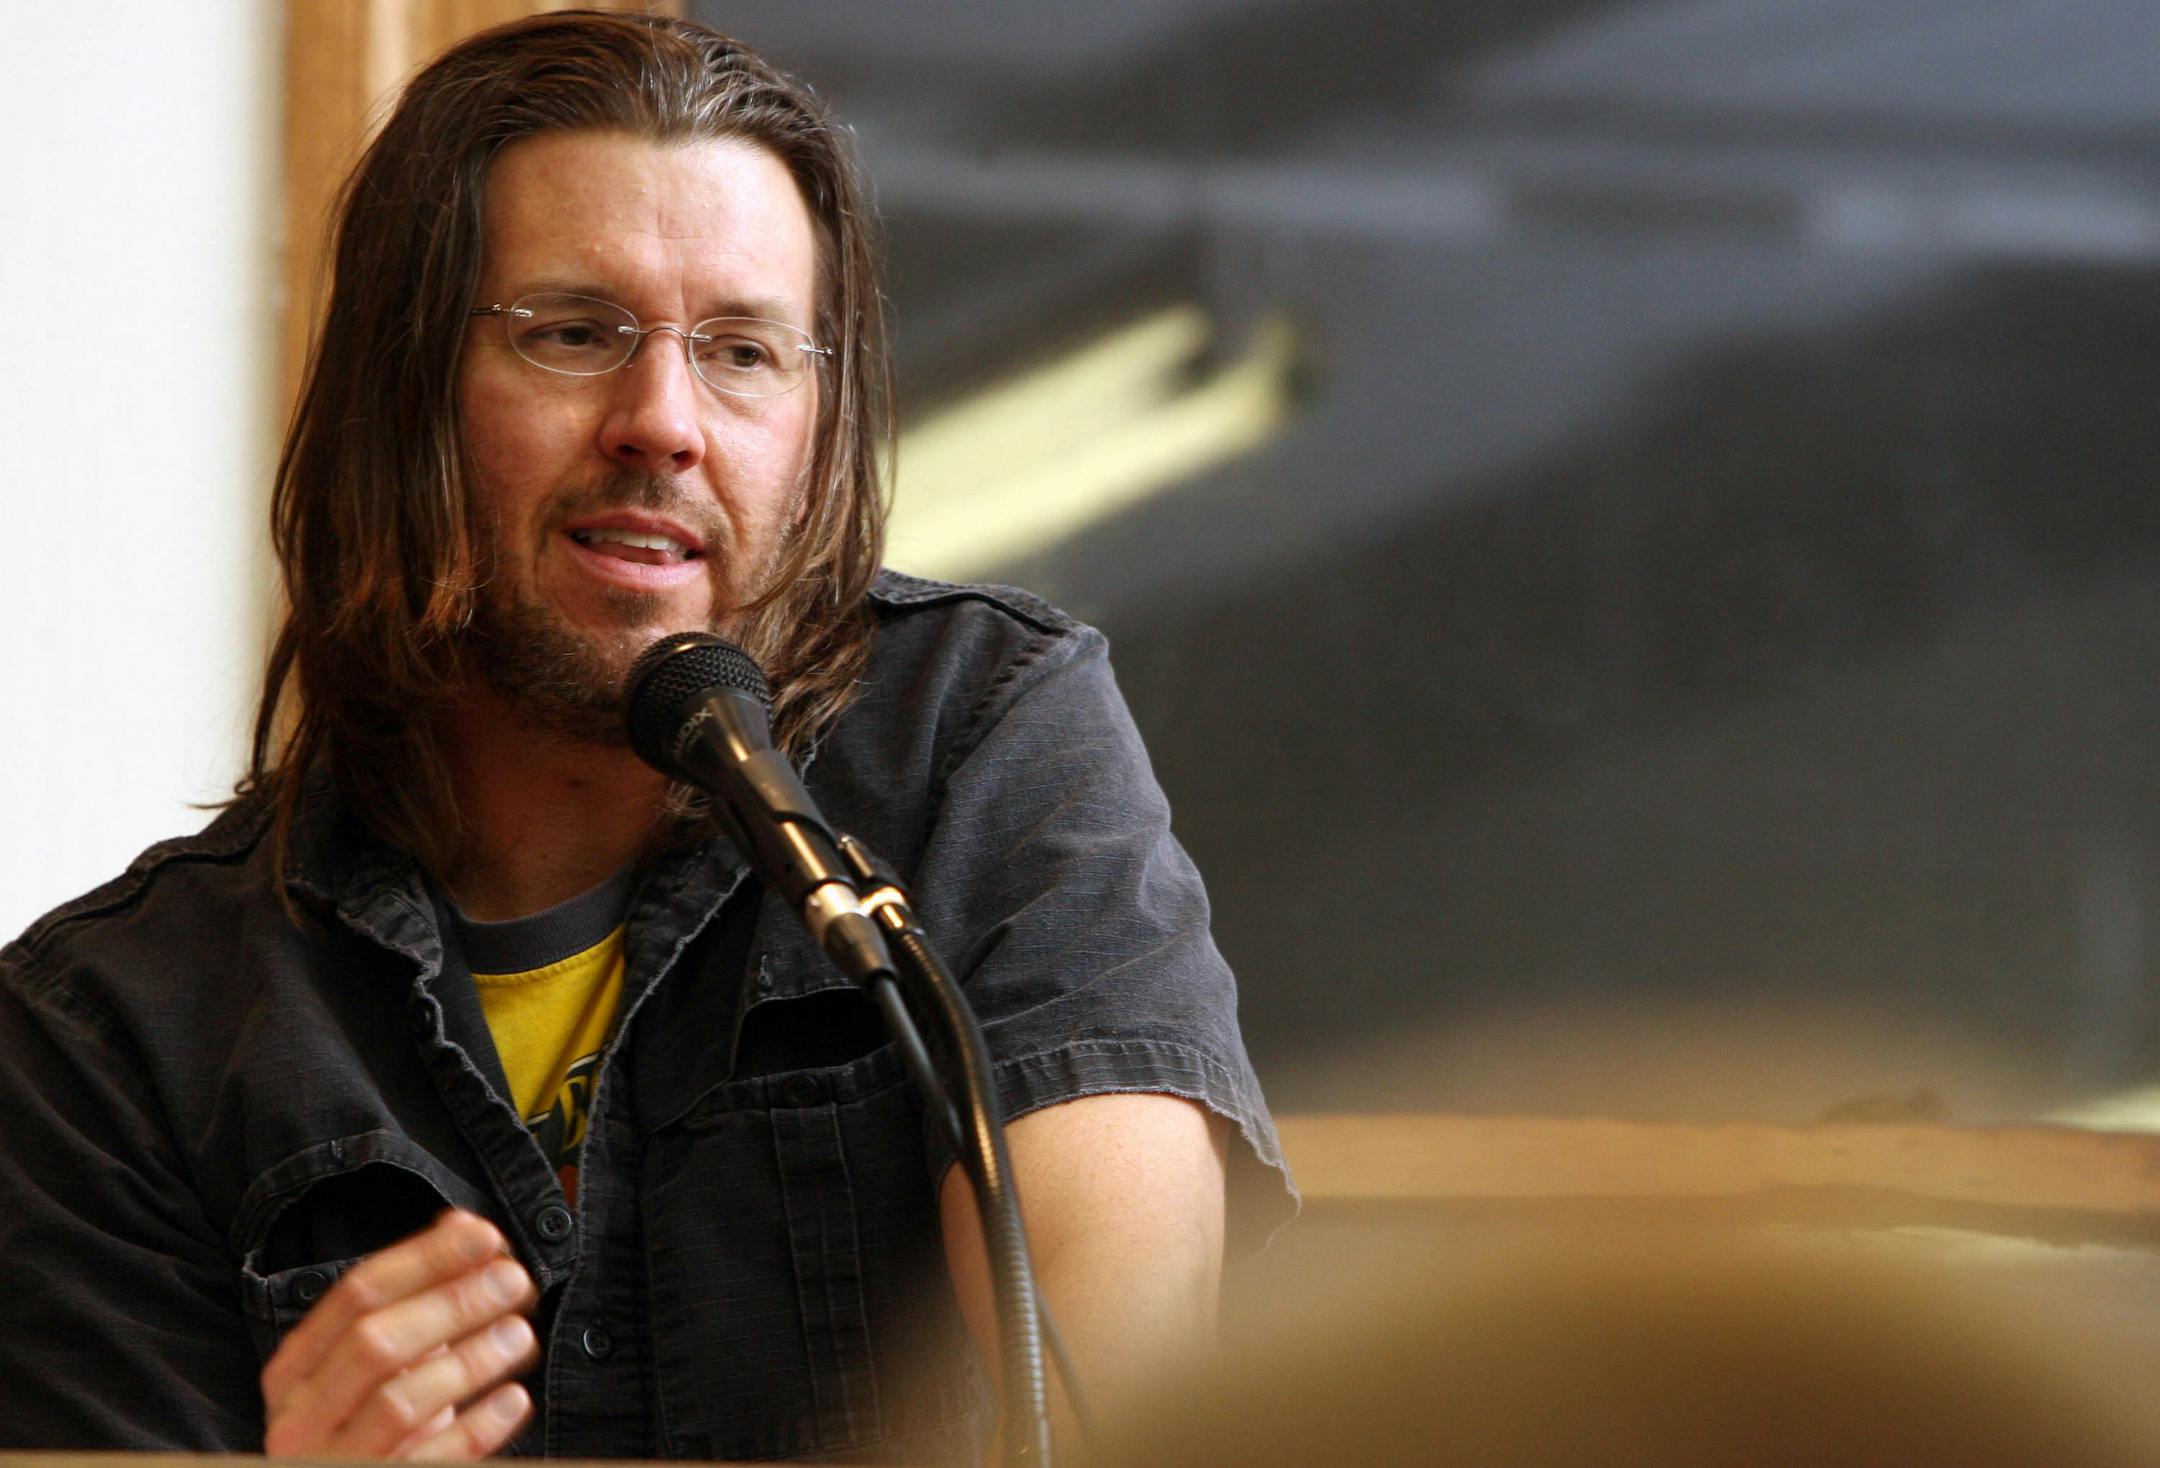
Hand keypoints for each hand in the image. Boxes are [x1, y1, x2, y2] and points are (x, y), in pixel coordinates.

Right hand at [260, 1209, 539, 1458]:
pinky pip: (427, 1462)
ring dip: (467, 1362)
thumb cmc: (376, 1427)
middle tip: (514, 1281)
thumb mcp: (388, 1359)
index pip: (356, 1294)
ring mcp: (330, 1463)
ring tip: (520, 1336)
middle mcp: (301, 1417)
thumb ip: (417, 1294)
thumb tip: (464, 1224)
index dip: (426, 1258)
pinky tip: (514, 1401)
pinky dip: (474, 1429)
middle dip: (451, 1304)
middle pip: (374, 1343)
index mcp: (296, 1370)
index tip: (487, 1236)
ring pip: (397, 1403)